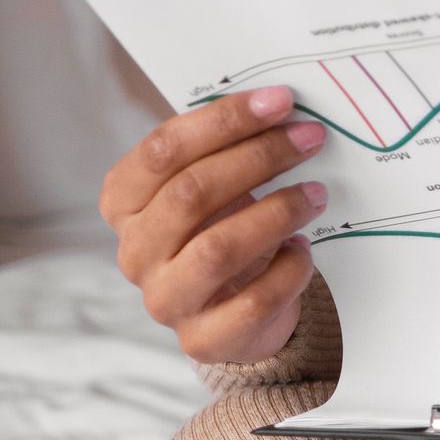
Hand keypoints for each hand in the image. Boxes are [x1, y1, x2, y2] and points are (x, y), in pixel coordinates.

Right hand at [99, 85, 329, 364]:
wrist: (234, 312)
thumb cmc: (222, 229)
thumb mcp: (211, 186)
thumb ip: (224, 149)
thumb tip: (276, 107)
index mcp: (124, 202)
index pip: (163, 151)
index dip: (223, 121)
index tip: (279, 101)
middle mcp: (135, 251)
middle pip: (191, 193)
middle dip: (258, 158)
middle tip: (309, 139)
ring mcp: (165, 298)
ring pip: (218, 249)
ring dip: (276, 213)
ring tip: (315, 194)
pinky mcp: (203, 337)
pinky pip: (252, 301)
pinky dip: (288, 270)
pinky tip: (304, 249)